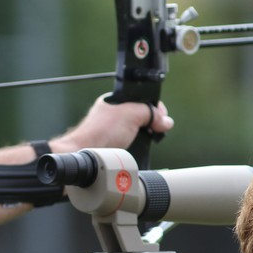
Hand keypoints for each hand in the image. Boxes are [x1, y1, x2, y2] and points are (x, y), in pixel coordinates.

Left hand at [50, 94, 173, 153]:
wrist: (86, 153)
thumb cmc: (100, 131)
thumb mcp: (130, 114)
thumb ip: (150, 113)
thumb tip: (166, 121)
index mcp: (114, 101)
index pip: (142, 99)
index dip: (155, 107)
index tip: (162, 117)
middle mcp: (113, 114)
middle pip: (142, 115)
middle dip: (152, 121)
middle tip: (157, 128)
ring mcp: (113, 129)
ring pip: (138, 129)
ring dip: (146, 133)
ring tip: (150, 137)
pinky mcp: (114, 143)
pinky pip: (133, 141)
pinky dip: (140, 143)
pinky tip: (140, 145)